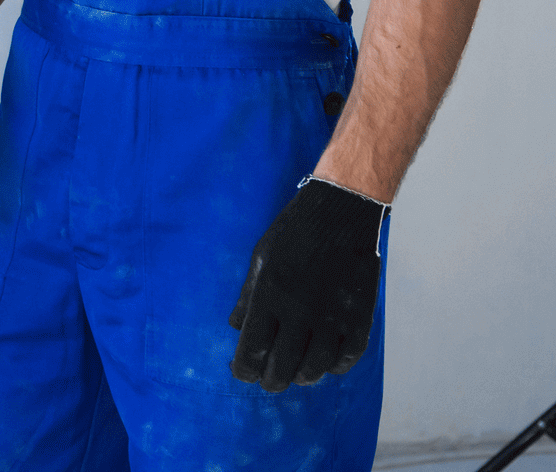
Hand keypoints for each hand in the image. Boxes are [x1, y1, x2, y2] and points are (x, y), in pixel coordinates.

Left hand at [227, 178, 384, 391]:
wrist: (340, 213)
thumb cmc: (292, 233)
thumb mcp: (260, 259)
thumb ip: (247, 296)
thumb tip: (235, 328)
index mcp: (269, 295)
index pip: (252, 348)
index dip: (244, 369)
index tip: (242, 373)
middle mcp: (300, 311)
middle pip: (283, 366)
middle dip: (271, 381)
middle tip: (268, 382)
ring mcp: (333, 317)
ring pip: (317, 367)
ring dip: (303, 376)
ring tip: (296, 375)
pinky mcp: (360, 317)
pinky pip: (348, 357)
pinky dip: (336, 367)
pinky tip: (326, 364)